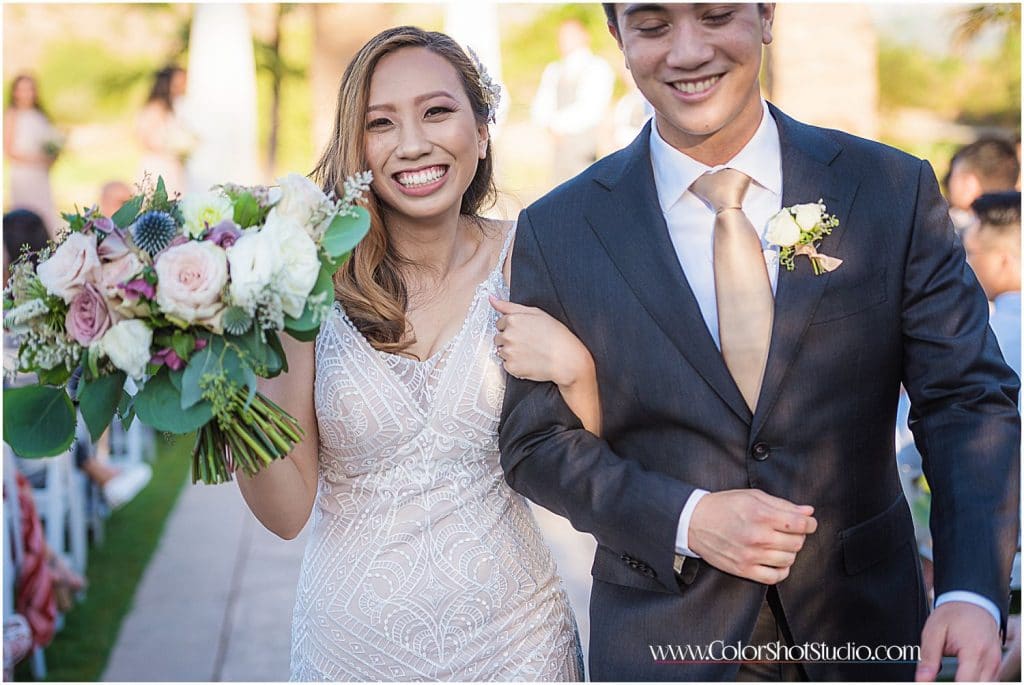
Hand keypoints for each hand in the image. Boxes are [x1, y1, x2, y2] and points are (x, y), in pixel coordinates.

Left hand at [489, 296, 592, 386]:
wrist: (567, 359)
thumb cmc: (555, 335)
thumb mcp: (536, 313)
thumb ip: (510, 306)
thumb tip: (491, 299)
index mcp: (512, 320)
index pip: (500, 323)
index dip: (512, 327)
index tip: (524, 332)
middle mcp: (508, 335)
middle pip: (498, 337)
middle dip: (509, 339)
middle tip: (528, 342)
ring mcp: (508, 352)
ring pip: (501, 351)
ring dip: (511, 352)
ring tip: (529, 352)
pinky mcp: (511, 367)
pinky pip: (506, 365)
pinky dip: (515, 364)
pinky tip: (528, 361)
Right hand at [688, 489, 816, 583]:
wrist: (694, 521)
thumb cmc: (723, 506)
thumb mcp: (753, 496)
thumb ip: (782, 504)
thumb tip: (808, 512)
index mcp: (761, 515)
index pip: (800, 524)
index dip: (810, 523)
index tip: (808, 523)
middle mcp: (758, 536)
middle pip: (797, 542)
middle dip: (798, 536)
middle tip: (789, 531)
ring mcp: (751, 555)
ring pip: (788, 560)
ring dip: (789, 552)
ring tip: (780, 544)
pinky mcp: (743, 569)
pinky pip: (774, 577)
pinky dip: (781, 570)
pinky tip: (776, 561)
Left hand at [915, 601, 1001, 680]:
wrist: (971, 600)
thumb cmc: (953, 614)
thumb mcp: (933, 631)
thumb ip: (928, 657)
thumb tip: (922, 679)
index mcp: (974, 651)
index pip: (965, 683)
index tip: (932, 683)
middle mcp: (990, 660)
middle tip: (940, 678)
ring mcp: (996, 663)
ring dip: (967, 682)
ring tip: (952, 674)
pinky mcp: (996, 664)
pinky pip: (988, 680)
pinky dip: (974, 680)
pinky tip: (962, 674)